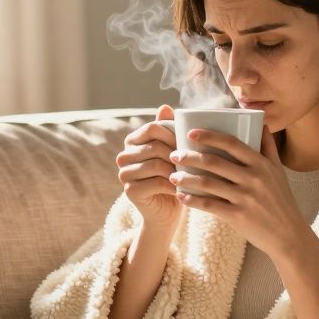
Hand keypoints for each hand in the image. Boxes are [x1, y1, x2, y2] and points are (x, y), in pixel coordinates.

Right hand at [116, 105, 183, 227]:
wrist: (168, 212)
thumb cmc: (174, 178)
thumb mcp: (174, 152)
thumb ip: (168, 130)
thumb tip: (165, 106)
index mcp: (132, 142)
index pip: (153, 127)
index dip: (174, 133)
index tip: (190, 143)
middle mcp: (123, 156)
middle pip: (155, 146)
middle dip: (178, 154)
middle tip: (195, 162)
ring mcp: (123, 174)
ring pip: (156, 164)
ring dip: (177, 170)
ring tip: (191, 174)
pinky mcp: (130, 191)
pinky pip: (156, 182)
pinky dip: (174, 185)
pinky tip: (184, 188)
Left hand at [168, 124, 305, 258]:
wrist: (288, 235)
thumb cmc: (281, 200)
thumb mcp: (278, 171)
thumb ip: (268, 146)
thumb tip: (262, 122)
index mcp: (261, 164)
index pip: (231, 143)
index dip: (209, 136)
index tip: (190, 133)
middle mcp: (253, 178)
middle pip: (214, 162)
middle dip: (189, 157)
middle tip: (174, 155)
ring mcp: (245, 197)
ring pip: (208, 183)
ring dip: (186, 179)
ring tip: (172, 176)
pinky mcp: (238, 216)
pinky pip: (209, 205)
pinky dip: (192, 200)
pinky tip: (181, 196)